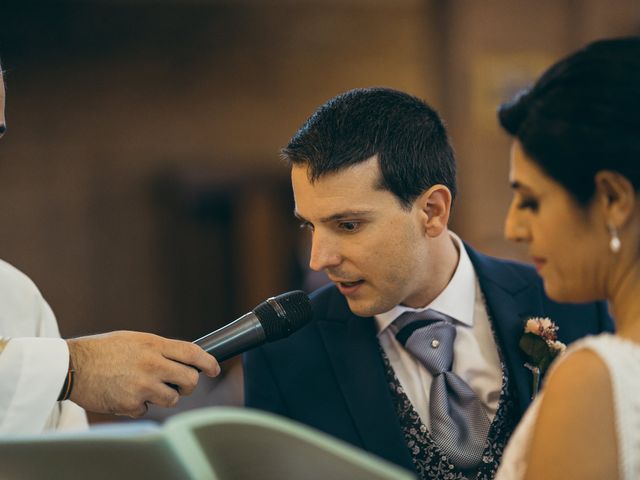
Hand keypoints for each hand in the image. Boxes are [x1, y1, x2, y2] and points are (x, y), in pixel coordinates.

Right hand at [66, 331, 219, 416]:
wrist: (72, 365)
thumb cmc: (104, 350)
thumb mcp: (136, 340)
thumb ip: (160, 349)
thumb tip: (184, 359)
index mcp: (154, 345)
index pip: (193, 353)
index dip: (208, 362)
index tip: (214, 369)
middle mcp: (152, 365)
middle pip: (190, 380)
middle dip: (188, 384)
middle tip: (179, 383)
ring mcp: (142, 386)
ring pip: (173, 398)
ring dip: (164, 396)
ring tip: (145, 387)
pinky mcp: (130, 404)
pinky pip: (147, 409)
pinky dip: (139, 405)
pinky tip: (125, 394)